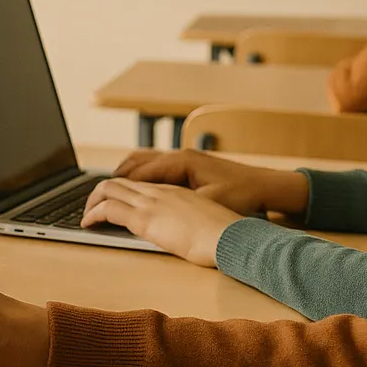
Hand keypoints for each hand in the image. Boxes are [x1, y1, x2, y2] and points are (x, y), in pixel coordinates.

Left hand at [82, 179, 241, 265]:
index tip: (113, 202)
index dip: (121, 191)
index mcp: (174, 191)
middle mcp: (159, 192)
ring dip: (91, 202)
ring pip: (108, 189)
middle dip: (99, 193)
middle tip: (92, 209)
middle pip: (118, 181)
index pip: (138, 183)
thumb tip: (185, 231)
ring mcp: (151, 203)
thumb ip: (188, 221)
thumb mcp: (204, 222)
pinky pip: (109, 209)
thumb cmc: (226, 235)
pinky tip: (87, 224)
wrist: (233, 237)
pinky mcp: (145, 219)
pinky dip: (93, 214)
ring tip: (85, 216)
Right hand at [113, 149, 309, 216]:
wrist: (269, 186)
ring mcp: (184, 159)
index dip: (117, 188)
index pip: (138, 173)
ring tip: (110, 192)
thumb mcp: (209, 203)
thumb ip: (177, 205)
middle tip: (96, 197)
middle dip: (114, 180)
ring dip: (125, 176)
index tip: (100, 201)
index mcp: (181, 162)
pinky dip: (139, 177)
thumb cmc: (243, 195)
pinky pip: (154, 167)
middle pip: (135, 163)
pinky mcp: (189, 166)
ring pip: (143, 162)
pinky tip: (137, 190)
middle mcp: (179, 157)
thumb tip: (148, 209)